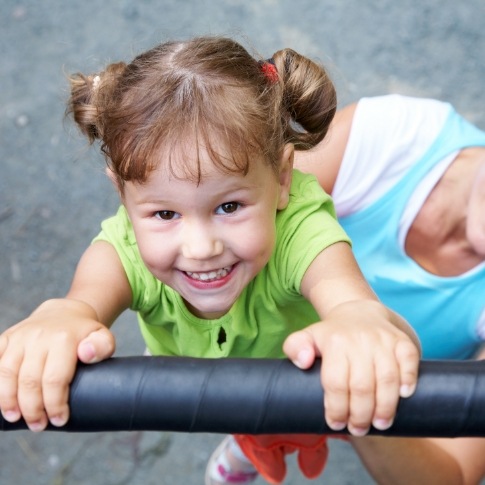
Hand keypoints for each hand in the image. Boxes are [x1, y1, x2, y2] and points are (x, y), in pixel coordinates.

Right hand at [0, 298, 114, 430]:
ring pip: (6, 373)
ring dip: (8, 401)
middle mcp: (38, 337)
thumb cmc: (84, 334)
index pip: (55, 378)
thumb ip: (103, 346)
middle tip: (39, 425)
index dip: (55, 404)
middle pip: (29, 380)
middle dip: (32, 409)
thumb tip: (86, 354)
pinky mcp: (6, 338)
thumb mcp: (102, 337)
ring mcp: (19, 337)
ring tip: (16, 417)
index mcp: (63, 339)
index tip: (59, 420)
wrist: (64, 314)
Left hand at [283, 300, 419, 435]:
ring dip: (385, 407)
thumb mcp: (307, 337)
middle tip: (359, 429)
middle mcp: (359, 340)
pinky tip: (404, 396)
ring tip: (380, 424)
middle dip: (360, 415)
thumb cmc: (332, 335)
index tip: (336, 423)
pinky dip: (409, 379)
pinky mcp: (402, 341)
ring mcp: (383, 340)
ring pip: (388, 378)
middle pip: (362, 386)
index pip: (335, 382)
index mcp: (334, 342)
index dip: (336, 408)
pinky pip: (409, 360)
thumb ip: (295, 347)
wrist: (359, 313)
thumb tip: (303, 362)